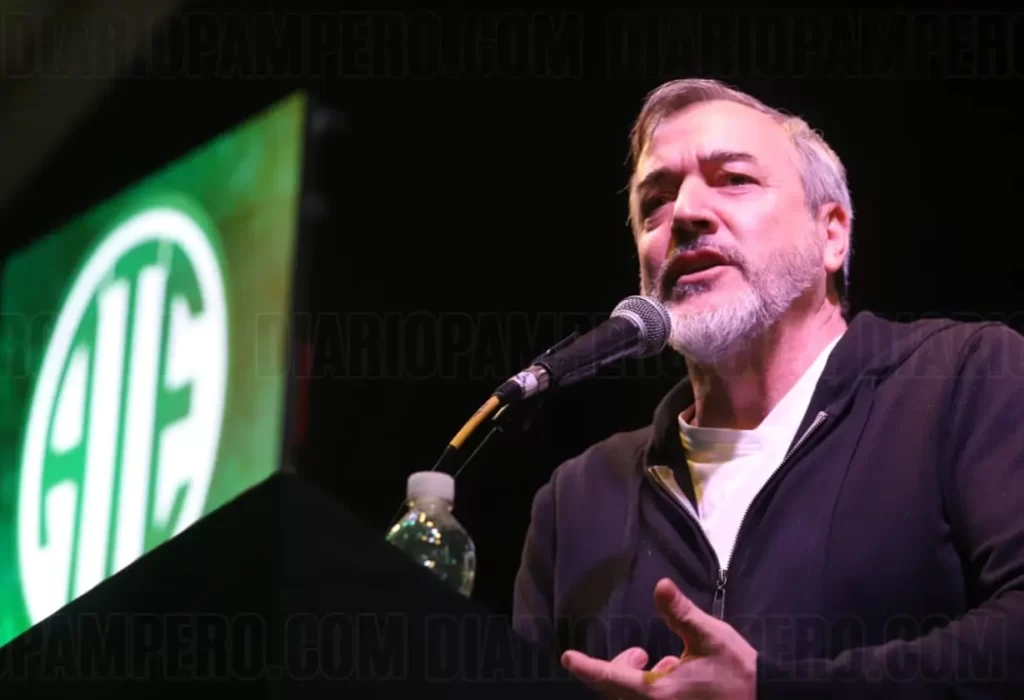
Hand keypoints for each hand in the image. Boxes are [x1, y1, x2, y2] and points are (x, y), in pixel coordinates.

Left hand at [561, 578, 756, 698]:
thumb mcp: (710, 637)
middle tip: (637, 653)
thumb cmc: (738, 672)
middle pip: (615, 693)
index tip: (567, 657)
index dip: (585, 667)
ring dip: (632, 680)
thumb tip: (661, 586)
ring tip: (655, 660)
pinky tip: (672, 673)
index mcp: (657, 693)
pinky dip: (648, 690)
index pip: (609, 678)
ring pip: (630, 699)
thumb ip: (681, 613)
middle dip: (614, 671)